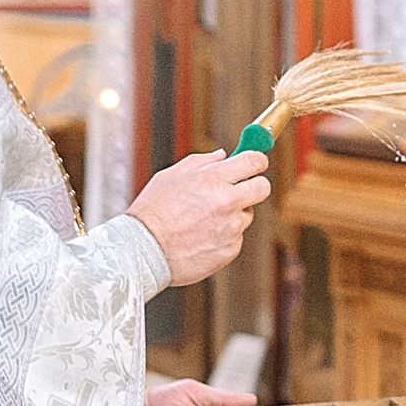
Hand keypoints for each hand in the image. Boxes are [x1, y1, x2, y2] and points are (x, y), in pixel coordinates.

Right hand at [129, 146, 270, 286]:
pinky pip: (236, 237)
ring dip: (233, 214)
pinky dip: (224, 236)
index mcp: (213, 178)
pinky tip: (201, 237)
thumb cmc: (153, 210)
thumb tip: (224, 156)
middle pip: (262, 187)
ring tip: (204, 220)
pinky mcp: (231, 249)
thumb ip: (202, 162)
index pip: (254, 161)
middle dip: (254, 185)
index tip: (255, 163)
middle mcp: (227, 201)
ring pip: (247, 215)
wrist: (143, 250)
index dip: (258, 160)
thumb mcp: (172, 176)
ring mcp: (231, 228)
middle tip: (240, 189)